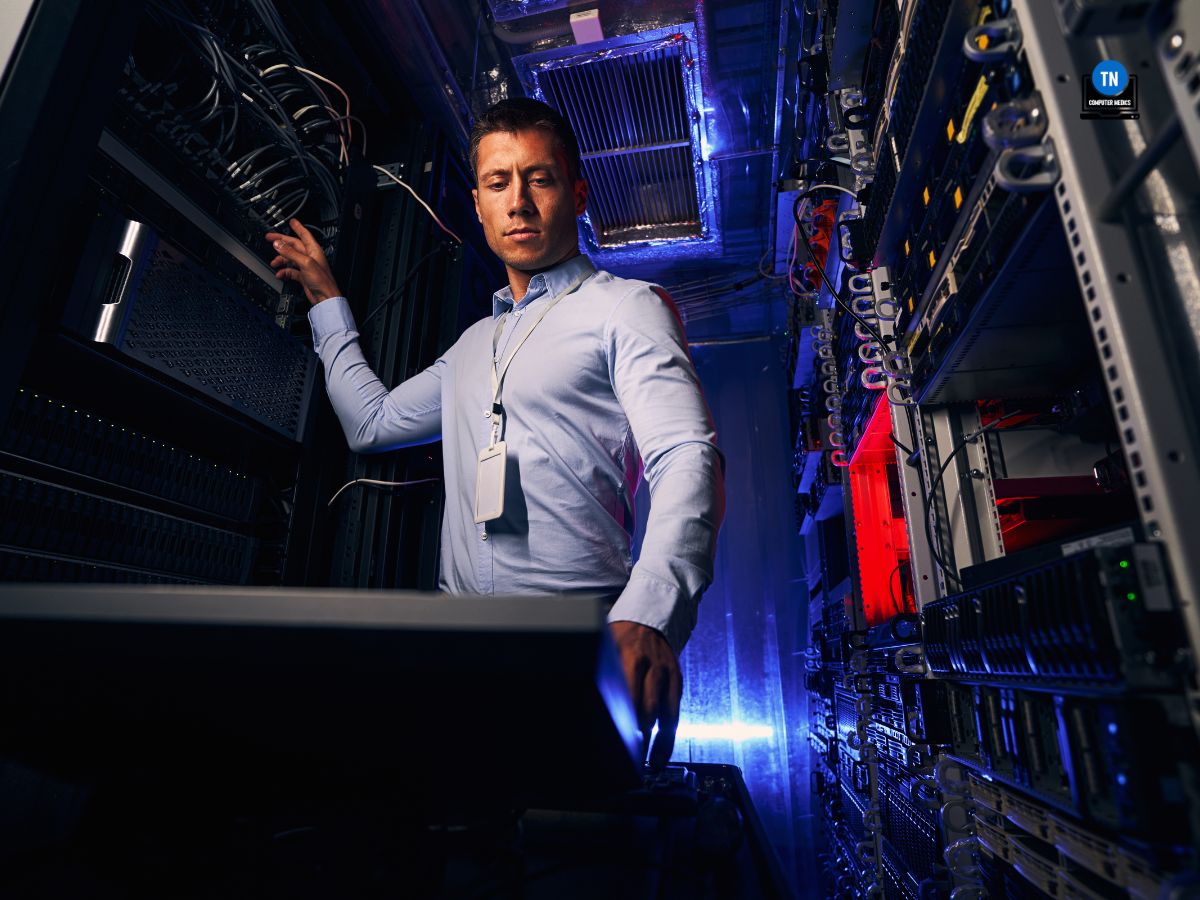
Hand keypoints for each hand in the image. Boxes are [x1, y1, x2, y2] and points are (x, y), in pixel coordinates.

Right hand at [265, 218, 340, 304]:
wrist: (325, 298)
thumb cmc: (322, 281)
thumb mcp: (305, 263)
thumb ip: (290, 252)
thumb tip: (278, 244)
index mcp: (314, 250)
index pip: (304, 235)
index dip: (298, 227)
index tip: (292, 221)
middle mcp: (310, 257)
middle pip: (293, 246)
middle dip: (281, 242)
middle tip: (270, 238)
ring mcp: (306, 267)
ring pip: (290, 259)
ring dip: (281, 260)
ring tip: (274, 262)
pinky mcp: (303, 276)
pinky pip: (291, 271)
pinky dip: (285, 272)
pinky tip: (280, 274)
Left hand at [609, 621, 680, 769]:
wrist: (649, 619)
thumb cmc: (619, 637)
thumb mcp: (604, 646)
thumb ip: (597, 670)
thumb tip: (575, 698)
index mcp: (626, 657)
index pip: (622, 694)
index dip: (617, 719)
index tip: (610, 741)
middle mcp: (648, 666)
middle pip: (642, 708)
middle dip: (634, 737)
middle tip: (626, 762)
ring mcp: (664, 674)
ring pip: (661, 715)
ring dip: (654, 744)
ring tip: (647, 766)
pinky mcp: (676, 680)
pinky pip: (674, 713)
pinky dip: (668, 737)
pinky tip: (661, 754)